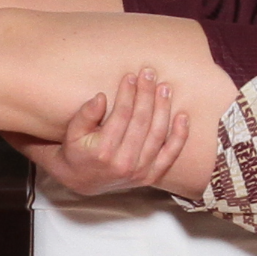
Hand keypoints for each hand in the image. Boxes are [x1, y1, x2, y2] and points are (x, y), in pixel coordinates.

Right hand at [29, 69, 187, 196]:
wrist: (83, 181)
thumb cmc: (77, 151)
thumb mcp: (73, 132)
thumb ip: (85, 114)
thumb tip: (102, 97)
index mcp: (103, 152)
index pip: (121, 115)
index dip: (127, 93)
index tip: (130, 76)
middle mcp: (124, 163)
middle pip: (141, 121)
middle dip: (146, 94)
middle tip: (149, 74)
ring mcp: (140, 172)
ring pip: (157, 134)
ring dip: (163, 108)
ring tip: (164, 88)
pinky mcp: (151, 176)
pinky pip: (170, 154)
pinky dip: (180, 136)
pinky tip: (183, 116)